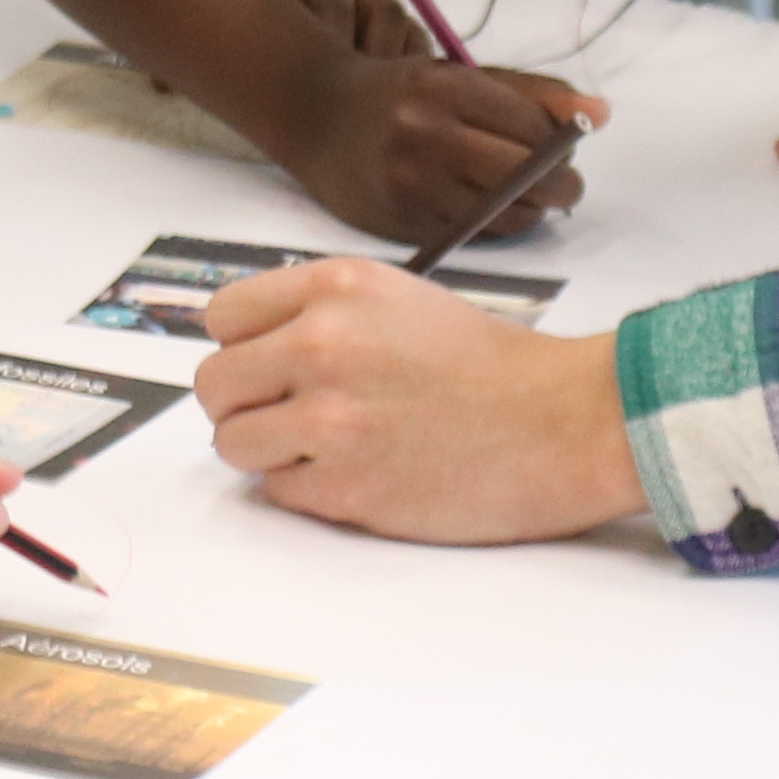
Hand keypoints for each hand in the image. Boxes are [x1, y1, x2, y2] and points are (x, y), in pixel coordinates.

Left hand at [194, 257, 641, 540]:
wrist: (564, 422)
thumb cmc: (493, 366)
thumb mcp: (396, 299)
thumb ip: (320, 313)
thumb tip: (250, 347)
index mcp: (334, 288)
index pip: (222, 317)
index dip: (240, 346)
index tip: (262, 365)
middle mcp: (321, 344)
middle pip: (215, 383)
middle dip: (243, 403)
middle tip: (285, 414)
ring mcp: (329, 418)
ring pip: (233, 442)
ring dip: (268, 449)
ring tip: (323, 446)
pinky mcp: (345, 487)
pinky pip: (277, 490)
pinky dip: (308, 488)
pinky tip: (359, 471)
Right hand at [260, 39, 599, 246]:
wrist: (312, 111)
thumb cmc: (399, 93)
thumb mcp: (459, 77)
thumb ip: (532, 94)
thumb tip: (601, 114)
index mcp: (447, 87)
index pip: (533, 129)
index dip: (562, 147)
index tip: (568, 153)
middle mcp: (427, 133)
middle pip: (526, 175)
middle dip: (561, 187)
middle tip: (566, 188)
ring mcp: (410, 181)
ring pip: (503, 212)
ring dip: (530, 211)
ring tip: (528, 199)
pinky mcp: (398, 220)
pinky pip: (471, 234)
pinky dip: (492, 227)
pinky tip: (489, 212)